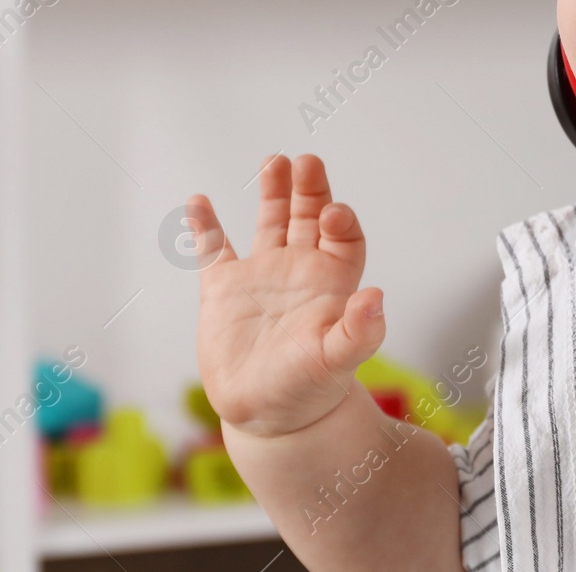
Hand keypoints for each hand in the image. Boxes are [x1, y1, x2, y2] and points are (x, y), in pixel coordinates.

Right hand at [190, 154, 385, 438]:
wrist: (268, 415)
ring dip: (274, 192)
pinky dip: (206, 226)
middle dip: (310, 189)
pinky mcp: (225, 290)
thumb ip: (359, 331)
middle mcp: (302, 270)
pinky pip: (214, 249)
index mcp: (334, 282)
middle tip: (307, 161)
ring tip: (275, 162)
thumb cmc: (311, 389)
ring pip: (271, 221)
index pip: (344, 237)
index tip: (334, 213)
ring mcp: (263, 276)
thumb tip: (376, 298)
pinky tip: (200, 201)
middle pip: (310, 216)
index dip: (342, 221)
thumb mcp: (338, 360)